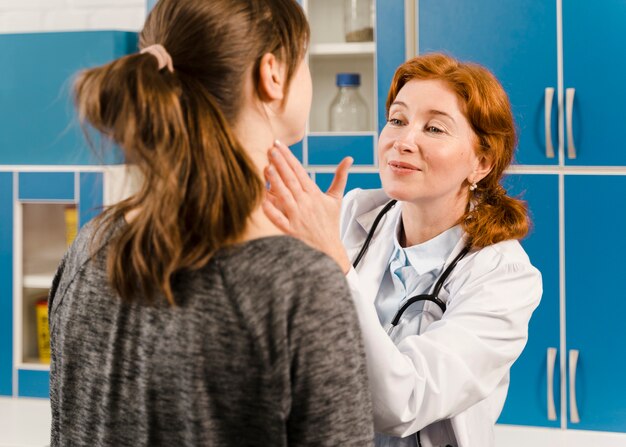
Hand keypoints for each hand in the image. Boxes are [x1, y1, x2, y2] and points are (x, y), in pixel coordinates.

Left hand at [263, 140, 353, 272]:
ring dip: (276, 181)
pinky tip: (262, 199)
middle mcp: (306, 203)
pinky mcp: (291, 231)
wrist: (329, 250)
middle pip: (291, 180)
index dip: (289, 157)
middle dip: (281, 163)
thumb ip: (340, 177)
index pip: (300, 171)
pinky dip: (271, 210)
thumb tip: (349, 159)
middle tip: (270, 148)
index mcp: (314, 194)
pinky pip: (279, 219)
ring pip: (285, 196)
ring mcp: (298, 217)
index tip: (278, 145)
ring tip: (267, 166)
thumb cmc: (330, 223)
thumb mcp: (336, 199)